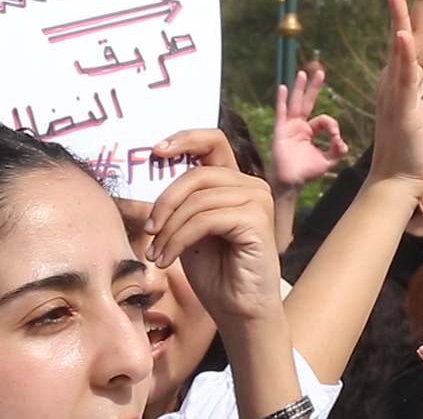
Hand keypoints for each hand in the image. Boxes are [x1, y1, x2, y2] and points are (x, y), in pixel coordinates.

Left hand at [147, 130, 280, 322]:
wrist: (240, 310)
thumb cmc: (215, 273)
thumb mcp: (187, 231)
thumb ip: (177, 204)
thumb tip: (137, 185)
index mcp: (236, 183)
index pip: (213, 141)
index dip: (184, 139)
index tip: (154, 151)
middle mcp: (252, 185)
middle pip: (197, 174)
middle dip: (164, 203)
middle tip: (149, 232)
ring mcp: (258, 201)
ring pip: (198, 199)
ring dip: (169, 229)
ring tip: (157, 254)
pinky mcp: (257, 220)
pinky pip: (205, 219)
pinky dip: (179, 239)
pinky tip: (168, 259)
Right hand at [271, 69, 348, 190]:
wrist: (291, 181)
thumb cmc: (307, 172)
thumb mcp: (329, 160)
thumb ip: (339, 150)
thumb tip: (342, 140)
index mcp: (310, 131)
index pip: (324, 120)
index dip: (332, 126)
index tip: (336, 137)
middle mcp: (299, 126)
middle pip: (308, 102)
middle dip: (314, 87)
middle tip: (320, 72)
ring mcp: (289, 126)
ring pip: (296, 103)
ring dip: (299, 88)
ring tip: (302, 73)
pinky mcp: (281, 130)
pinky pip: (282, 112)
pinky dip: (282, 100)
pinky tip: (283, 88)